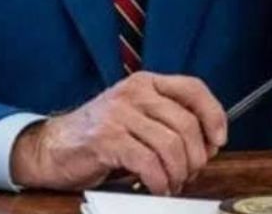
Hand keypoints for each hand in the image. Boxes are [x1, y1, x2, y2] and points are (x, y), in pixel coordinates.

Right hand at [10, 72, 226, 192]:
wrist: (52, 147)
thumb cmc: (100, 135)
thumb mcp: (136, 115)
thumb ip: (166, 120)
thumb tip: (207, 142)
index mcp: (146, 82)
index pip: (193, 88)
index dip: (213, 114)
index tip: (219, 140)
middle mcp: (135, 92)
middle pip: (186, 122)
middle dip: (196, 155)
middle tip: (190, 173)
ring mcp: (120, 114)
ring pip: (171, 144)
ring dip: (178, 172)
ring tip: (173, 183)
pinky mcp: (107, 140)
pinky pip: (148, 163)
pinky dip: (159, 181)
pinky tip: (156, 188)